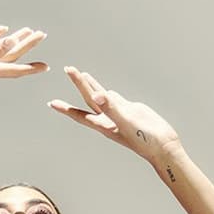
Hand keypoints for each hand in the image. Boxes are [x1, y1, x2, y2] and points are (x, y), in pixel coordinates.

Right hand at [0, 25, 48, 88]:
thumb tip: (12, 41)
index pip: (16, 68)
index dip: (31, 68)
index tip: (46, 67)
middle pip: (13, 54)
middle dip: (28, 45)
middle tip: (42, 35)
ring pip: (3, 46)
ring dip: (16, 39)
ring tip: (29, 31)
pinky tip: (4, 29)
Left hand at [48, 66, 181, 165]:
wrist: (162, 145)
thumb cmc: (145, 139)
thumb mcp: (126, 121)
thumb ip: (111, 107)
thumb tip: (96, 96)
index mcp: (103, 125)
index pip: (80, 113)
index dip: (66, 108)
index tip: (52, 102)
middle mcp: (108, 119)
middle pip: (88, 99)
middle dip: (78, 84)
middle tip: (68, 69)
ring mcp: (118, 114)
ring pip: (101, 97)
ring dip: (91, 86)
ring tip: (82, 75)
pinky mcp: (129, 110)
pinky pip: (114, 99)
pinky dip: (107, 92)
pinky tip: (103, 89)